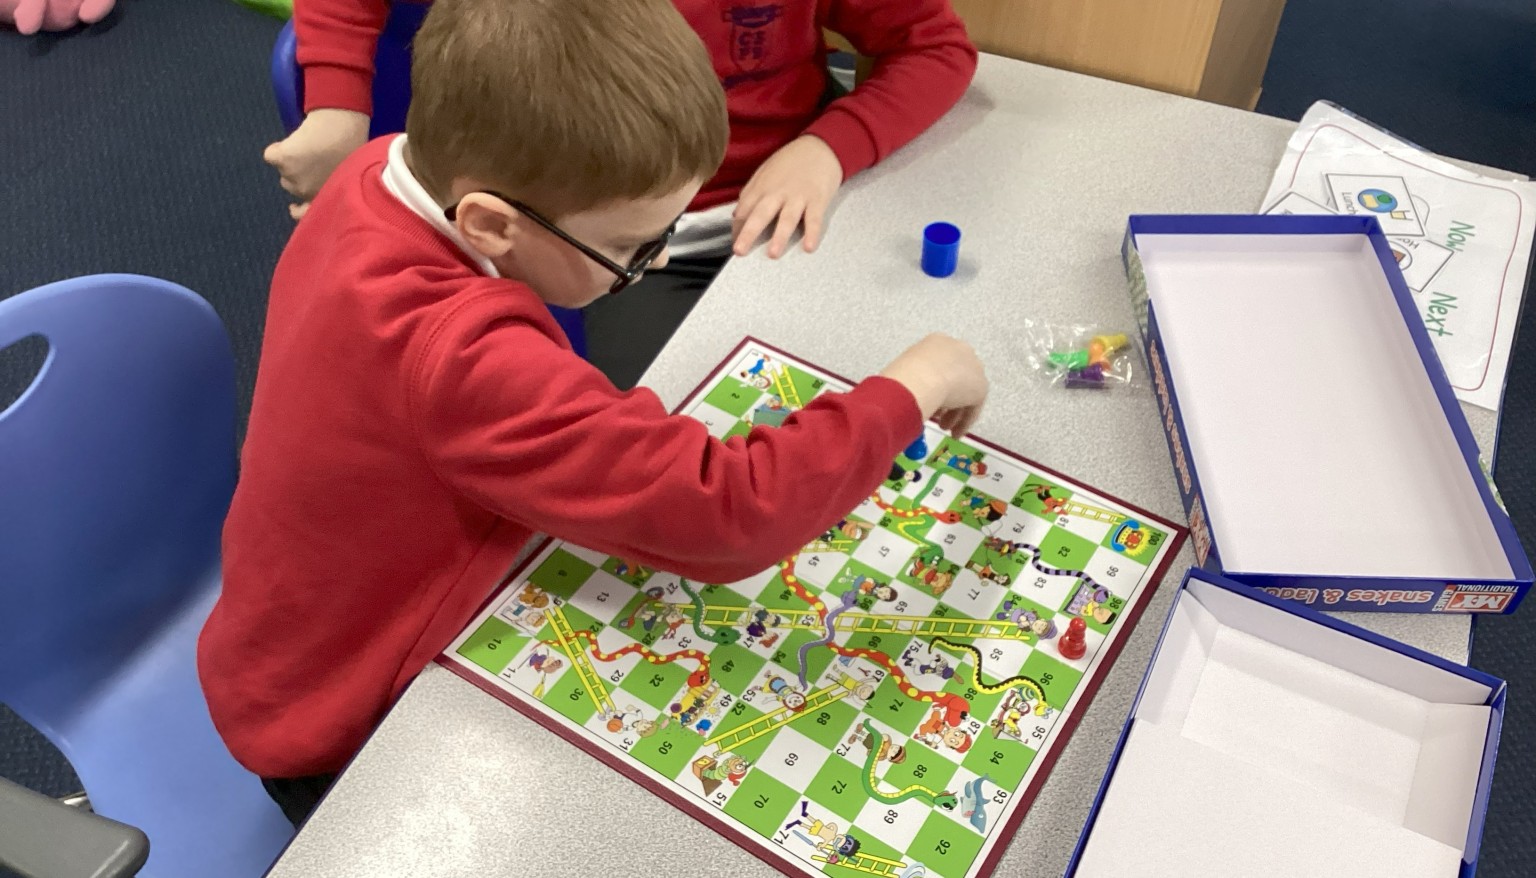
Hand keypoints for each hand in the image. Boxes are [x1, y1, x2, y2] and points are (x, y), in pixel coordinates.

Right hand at [263, 108, 369, 219]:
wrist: (342, 124)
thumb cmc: (353, 145)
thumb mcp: (349, 174)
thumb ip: (336, 185)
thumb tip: (325, 185)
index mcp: (326, 197)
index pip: (306, 214)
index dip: (299, 210)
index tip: (294, 207)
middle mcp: (307, 192)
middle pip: (292, 187)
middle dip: (299, 175)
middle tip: (312, 158)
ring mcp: (293, 177)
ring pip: (284, 171)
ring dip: (290, 161)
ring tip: (307, 146)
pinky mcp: (282, 160)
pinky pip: (271, 155)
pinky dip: (277, 148)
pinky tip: (293, 140)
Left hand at [731, 135, 843, 257]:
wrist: (821, 146)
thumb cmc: (791, 161)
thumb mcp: (766, 172)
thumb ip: (751, 192)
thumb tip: (737, 215)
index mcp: (763, 186)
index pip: (745, 210)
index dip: (738, 227)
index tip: (735, 243)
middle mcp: (778, 192)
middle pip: (761, 214)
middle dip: (749, 233)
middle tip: (740, 251)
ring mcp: (799, 196)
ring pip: (787, 218)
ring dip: (780, 236)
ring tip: (773, 254)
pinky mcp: (818, 199)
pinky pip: (814, 219)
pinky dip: (812, 233)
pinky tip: (808, 247)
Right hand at [879, 334, 988, 436]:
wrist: (921, 376)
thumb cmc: (906, 373)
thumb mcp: (906, 372)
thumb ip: (914, 381)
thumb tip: (908, 398)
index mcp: (938, 342)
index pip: (941, 366)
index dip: (935, 386)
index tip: (929, 402)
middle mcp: (959, 350)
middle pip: (957, 378)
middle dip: (948, 400)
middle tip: (938, 418)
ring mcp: (973, 367)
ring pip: (965, 393)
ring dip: (955, 413)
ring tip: (944, 427)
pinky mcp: (981, 385)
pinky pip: (972, 407)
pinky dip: (963, 421)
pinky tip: (955, 433)